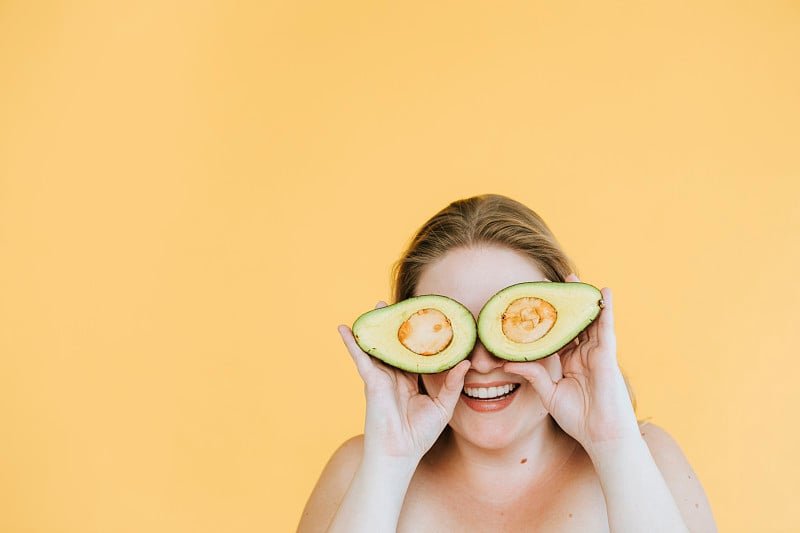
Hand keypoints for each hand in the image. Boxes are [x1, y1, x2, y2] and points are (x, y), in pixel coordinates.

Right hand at [338, 302, 470, 461]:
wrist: (400, 452)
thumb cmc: (419, 434)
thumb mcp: (443, 406)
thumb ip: (452, 384)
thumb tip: (466, 363)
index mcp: (410, 380)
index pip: (415, 353)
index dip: (419, 337)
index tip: (425, 319)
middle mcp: (394, 375)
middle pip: (395, 345)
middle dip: (396, 326)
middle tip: (399, 306)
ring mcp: (382, 376)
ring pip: (379, 346)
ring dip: (376, 327)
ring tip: (376, 307)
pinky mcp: (371, 380)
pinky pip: (360, 357)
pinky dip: (352, 343)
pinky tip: (344, 328)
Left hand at [503, 275, 639, 452]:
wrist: (601, 436)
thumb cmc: (578, 419)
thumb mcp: (549, 394)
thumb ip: (533, 375)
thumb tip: (508, 362)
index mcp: (568, 362)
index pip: (554, 335)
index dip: (544, 320)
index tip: (529, 304)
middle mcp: (581, 354)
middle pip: (570, 323)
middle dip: (561, 303)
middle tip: (547, 283)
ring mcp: (595, 353)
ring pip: (587, 320)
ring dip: (580, 299)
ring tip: (572, 278)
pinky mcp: (607, 355)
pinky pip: (606, 327)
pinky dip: (606, 309)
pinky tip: (603, 292)